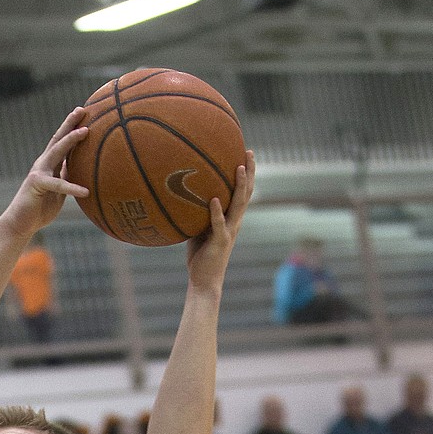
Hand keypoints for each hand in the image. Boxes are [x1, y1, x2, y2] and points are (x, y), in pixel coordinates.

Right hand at [1, 108, 89, 236]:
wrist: (20, 224)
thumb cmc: (39, 210)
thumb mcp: (58, 193)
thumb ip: (66, 178)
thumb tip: (79, 170)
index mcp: (49, 165)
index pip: (62, 143)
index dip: (72, 128)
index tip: (84, 114)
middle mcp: (43, 164)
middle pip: (58, 139)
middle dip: (70, 123)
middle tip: (82, 109)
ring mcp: (39, 172)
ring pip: (56, 151)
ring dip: (71, 140)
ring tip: (85, 131)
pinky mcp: (37, 184)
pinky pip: (58, 184)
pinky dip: (72, 187)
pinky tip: (85, 192)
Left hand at [186, 152, 254, 293]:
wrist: (204, 282)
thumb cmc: (200, 256)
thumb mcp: (198, 230)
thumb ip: (197, 213)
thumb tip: (183, 195)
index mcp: (232, 219)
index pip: (243, 192)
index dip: (247, 173)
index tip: (245, 153)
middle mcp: (235, 223)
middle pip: (246, 193)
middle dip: (249, 171)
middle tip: (249, 151)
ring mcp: (229, 232)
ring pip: (238, 205)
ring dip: (240, 186)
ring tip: (239, 167)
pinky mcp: (219, 242)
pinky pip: (218, 224)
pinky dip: (216, 212)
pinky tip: (213, 199)